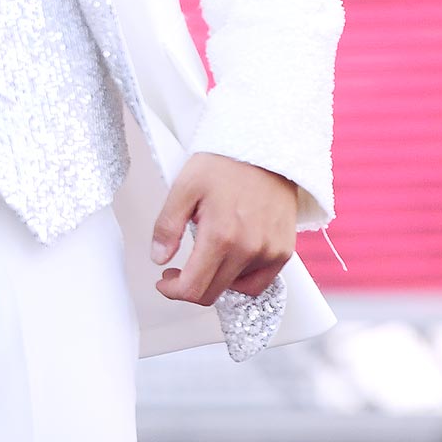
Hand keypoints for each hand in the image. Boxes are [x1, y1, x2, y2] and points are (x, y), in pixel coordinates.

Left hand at [150, 152, 297, 304]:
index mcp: (221, 235)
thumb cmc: (224, 164)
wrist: (264, 149)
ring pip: (236, 288)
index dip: (173, 291)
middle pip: (214, 293)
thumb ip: (168, 225)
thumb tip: (158, 258)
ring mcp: (270, 252)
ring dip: (215, 280)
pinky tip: (229, 260)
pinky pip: (260, 282)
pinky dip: (241, 279)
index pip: (194, 287)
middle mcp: (249, 249)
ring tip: (206, 255)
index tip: (164, 282)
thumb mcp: (185, 186)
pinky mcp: (284, 251)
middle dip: (189, 287)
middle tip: (177, 271)